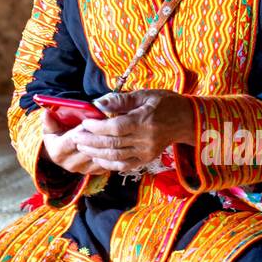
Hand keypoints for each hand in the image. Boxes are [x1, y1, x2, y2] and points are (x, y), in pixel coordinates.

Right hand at [40, 110, 109, 175]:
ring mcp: (83, 169)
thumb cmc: (55, 137)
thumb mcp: (49, 128)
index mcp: (58, 151)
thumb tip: (46, 113)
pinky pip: (107, 162)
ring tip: (113, 130)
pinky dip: (112, 152)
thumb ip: (49, 121)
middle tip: (108, 122)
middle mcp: (70, 163)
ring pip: (100, 156)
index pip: (74, 139)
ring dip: (108, 143)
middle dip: (99, 135)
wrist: (60, 154)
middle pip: (89, 148)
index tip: (93, 119)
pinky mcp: (94, 172)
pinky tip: (115, 141)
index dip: (85, 129)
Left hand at [75, 90, 193, 171]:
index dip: (97, 127)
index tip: (85, 122)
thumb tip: (98, 103)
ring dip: (96, 152)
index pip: (116, 128)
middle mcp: (146, 140)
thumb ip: (120, 100)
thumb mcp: (144, 95)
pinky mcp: (146, 160)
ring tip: (81, 145)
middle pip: (113, 144)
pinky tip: (96, 157)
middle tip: (76, 136)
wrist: (186, 120)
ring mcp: (146, 152)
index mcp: (145, 121)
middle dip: (91, 141)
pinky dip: (108, 163)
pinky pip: (124, 166)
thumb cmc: (165, 103)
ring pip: (116, 157)